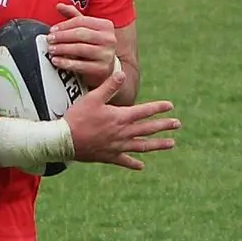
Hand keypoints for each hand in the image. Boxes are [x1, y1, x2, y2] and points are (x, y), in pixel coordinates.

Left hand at [47, 1, 118, 86]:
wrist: (105, 67)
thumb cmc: (93, 45)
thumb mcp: (86, 29)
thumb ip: (73, 16)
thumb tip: (59, 5)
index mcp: (106, 26)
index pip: (81, 22)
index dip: (64, 25)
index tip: (52, 30)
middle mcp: (109, 39)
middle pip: (81, 34)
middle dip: (62, 36)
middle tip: (49, 39)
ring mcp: (107, 54)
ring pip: (80, 49)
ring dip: (62, 49)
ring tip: (51, 49)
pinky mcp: (102, 69)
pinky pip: (81, 65)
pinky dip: (66, 63)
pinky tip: (56, 61)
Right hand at [63, 68, 177, 170]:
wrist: (64, 140)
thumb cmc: (78, 117)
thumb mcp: (93, 98)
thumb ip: (109, 87)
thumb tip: (122, 74)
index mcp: (120, 117)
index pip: (145, 111)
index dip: (158, 107)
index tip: (170, 106)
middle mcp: (123, 133)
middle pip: (148, 129)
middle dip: (164, 125)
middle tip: (177, 124)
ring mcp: (117, 146)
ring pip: (142, 146)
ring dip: (158, 145)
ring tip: (171, 144)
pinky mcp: (109, 156)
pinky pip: (125, 161)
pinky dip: (133, 163)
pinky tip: (142, 166)